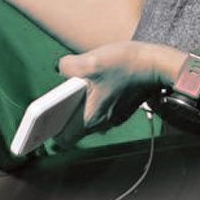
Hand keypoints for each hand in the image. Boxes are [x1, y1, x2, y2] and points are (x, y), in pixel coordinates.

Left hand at [58, 39, 181, 128]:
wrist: (157, 63)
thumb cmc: (126, 64)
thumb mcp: (90, 61)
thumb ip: (67, 66)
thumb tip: (59, 68)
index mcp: (91, 118)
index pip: (64, 139)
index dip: (51, 132)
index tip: (42, 124)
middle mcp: (103, 123)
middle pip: (74, 127)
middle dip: (63, 115)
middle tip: (57, 99)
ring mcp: (114, 117)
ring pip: (88, 118)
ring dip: (79, 106)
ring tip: (75, 89)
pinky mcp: (122, 109)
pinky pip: (101, 110)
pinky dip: (93, 101)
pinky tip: (94, 84)